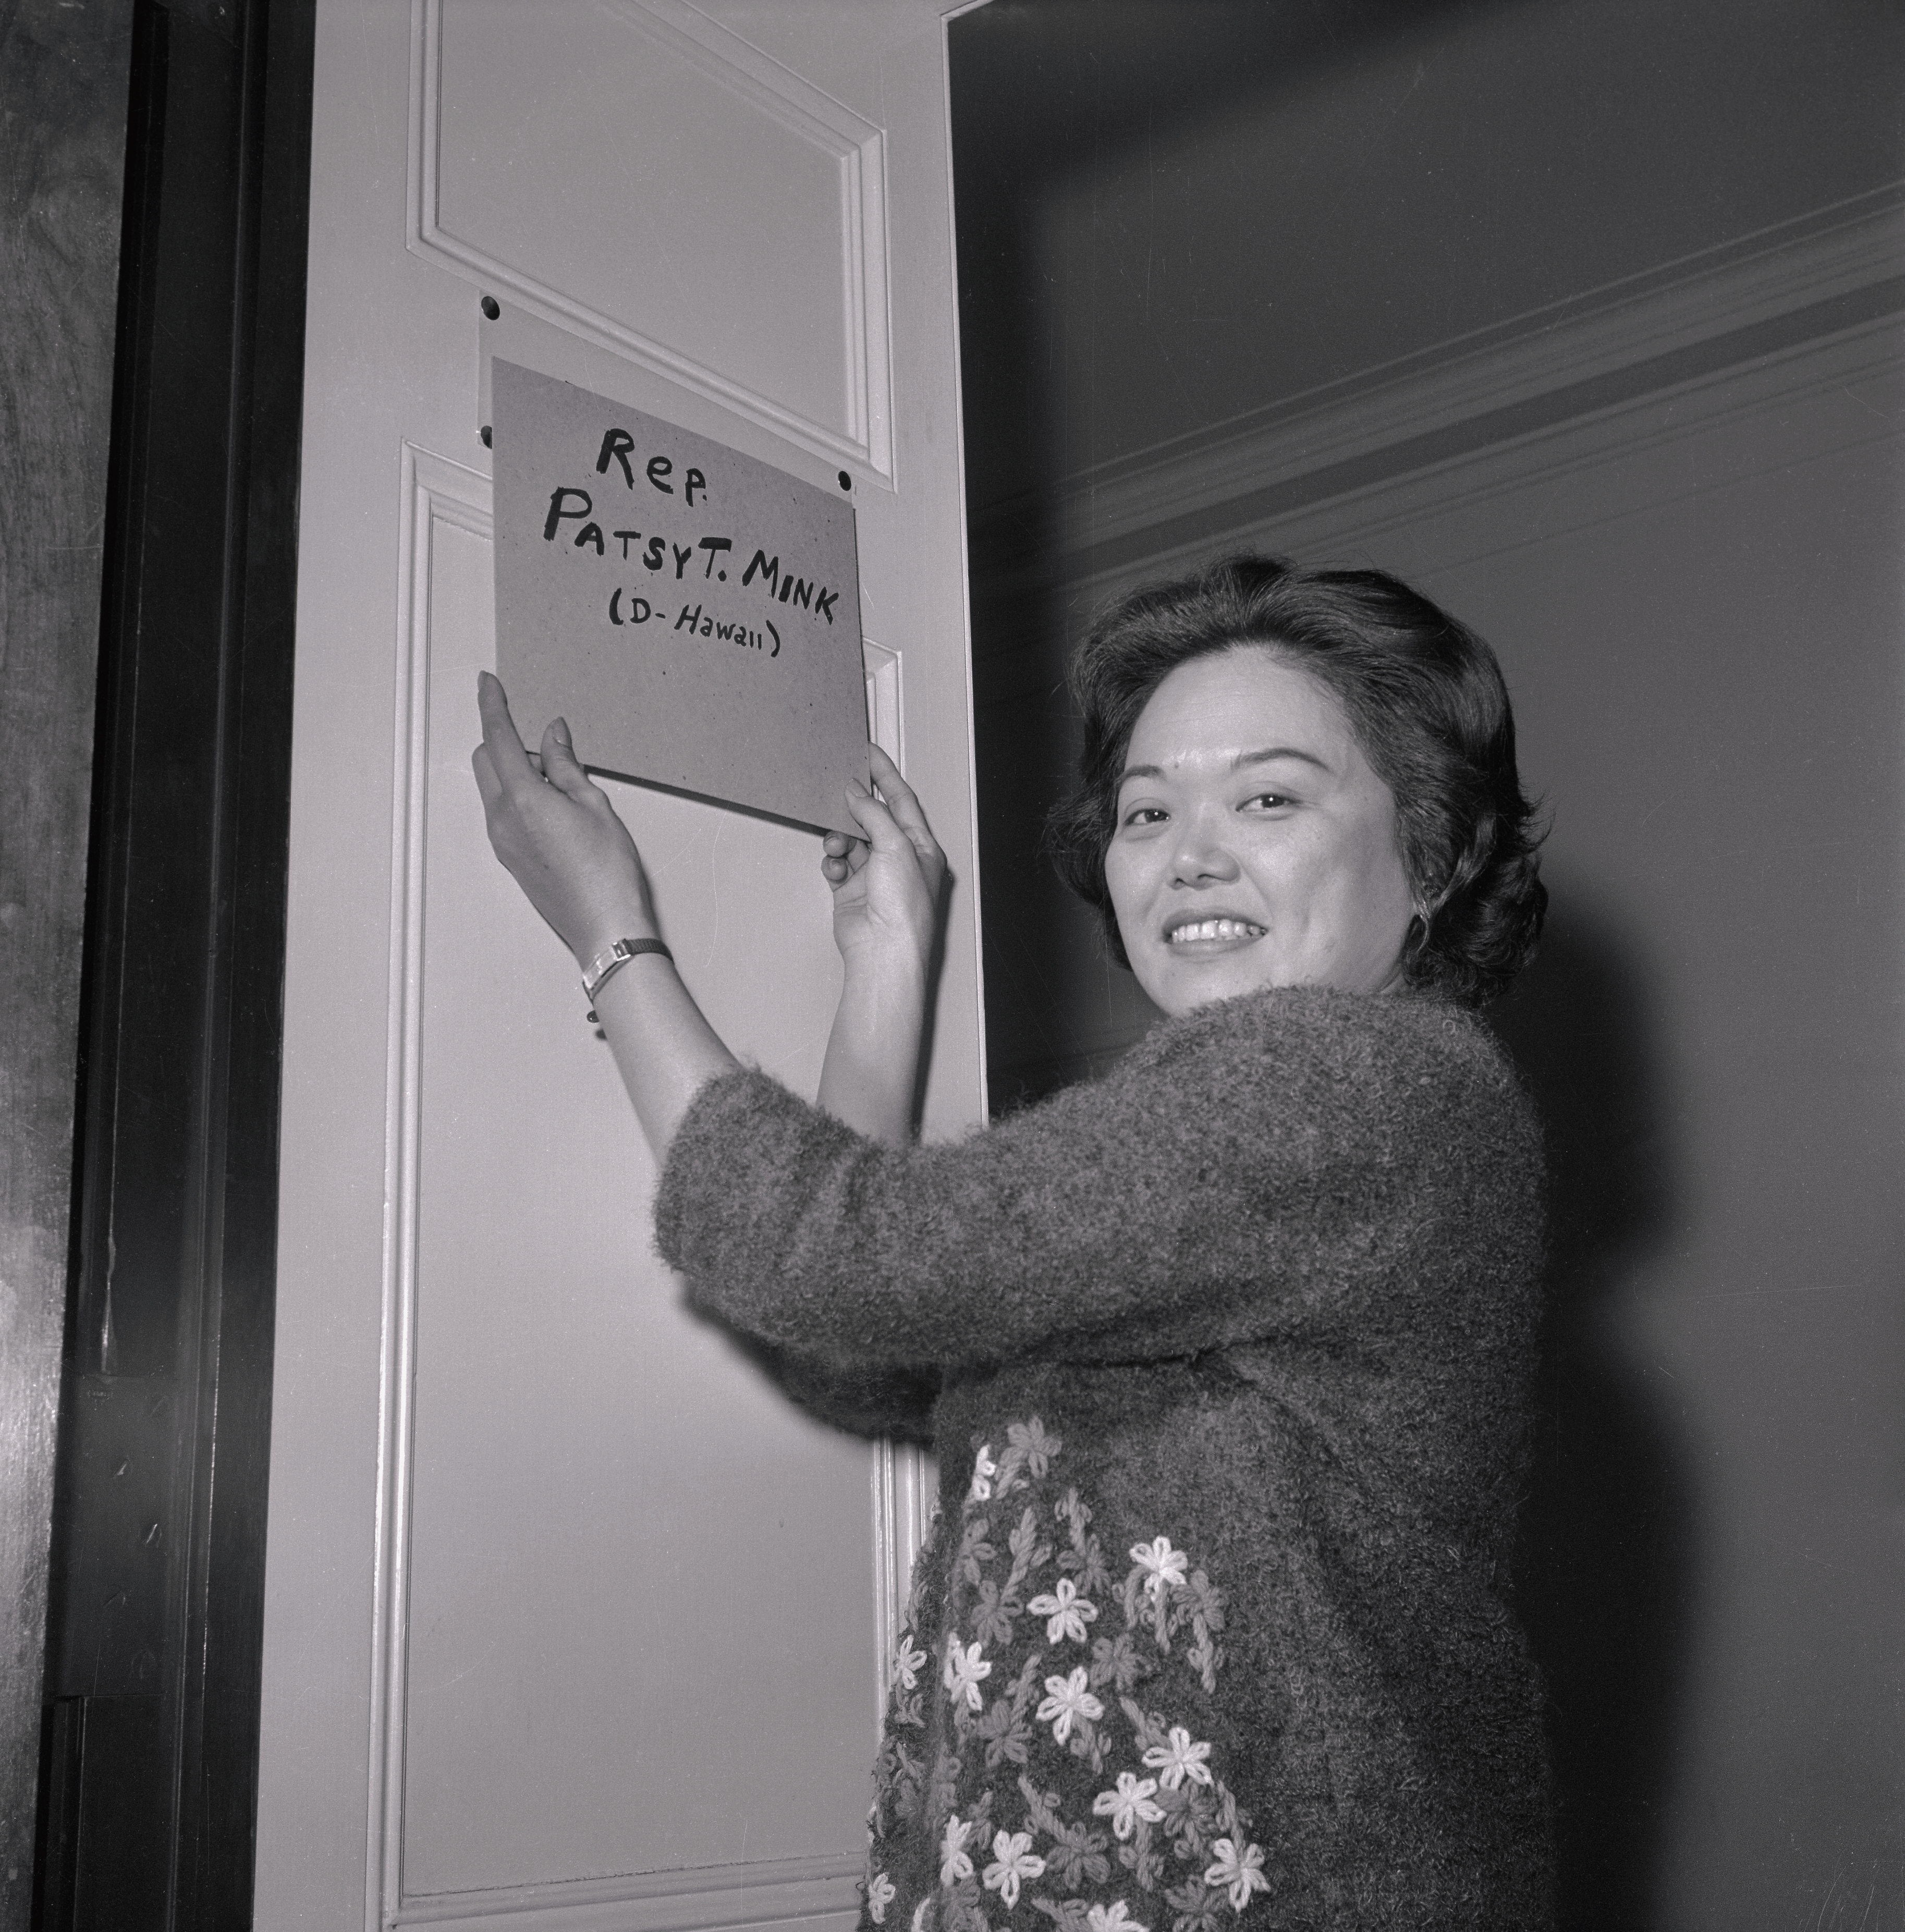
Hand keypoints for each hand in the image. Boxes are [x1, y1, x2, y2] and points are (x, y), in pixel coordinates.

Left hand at [471, 671, 655, 964]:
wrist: (604, 927)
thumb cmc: (607, 873)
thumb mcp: (595, 805)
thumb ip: (566, 765)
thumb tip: (552, 735)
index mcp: (523, 799)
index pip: (499, 738)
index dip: (492, 705)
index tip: (488, 682)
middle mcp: (502, 819)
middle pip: (487, 760)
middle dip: (508, 742)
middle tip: (551, 749)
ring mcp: (502, 841)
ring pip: (494, 788)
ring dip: (516, 772)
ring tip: (562, 786)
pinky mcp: (509, 857)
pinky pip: (503, 812)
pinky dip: (519, 797)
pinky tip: (556, 810)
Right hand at [821, 746, 945, 979]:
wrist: (884, 952)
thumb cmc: (905, 909)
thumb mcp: (896, 846)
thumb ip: (874, 814)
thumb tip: (855, 793)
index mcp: (921, 847)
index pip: (902, 800)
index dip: (885, 775)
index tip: (868, 754)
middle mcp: (899, 860)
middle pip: (873, 819)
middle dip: (854, 808)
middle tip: (836, 792)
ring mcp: (875, 877)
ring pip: (850, 842)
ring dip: (839, 839)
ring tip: (836, 846)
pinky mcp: (851, 892)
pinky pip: (837, 866)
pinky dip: (832, 863)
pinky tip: (834, 867)